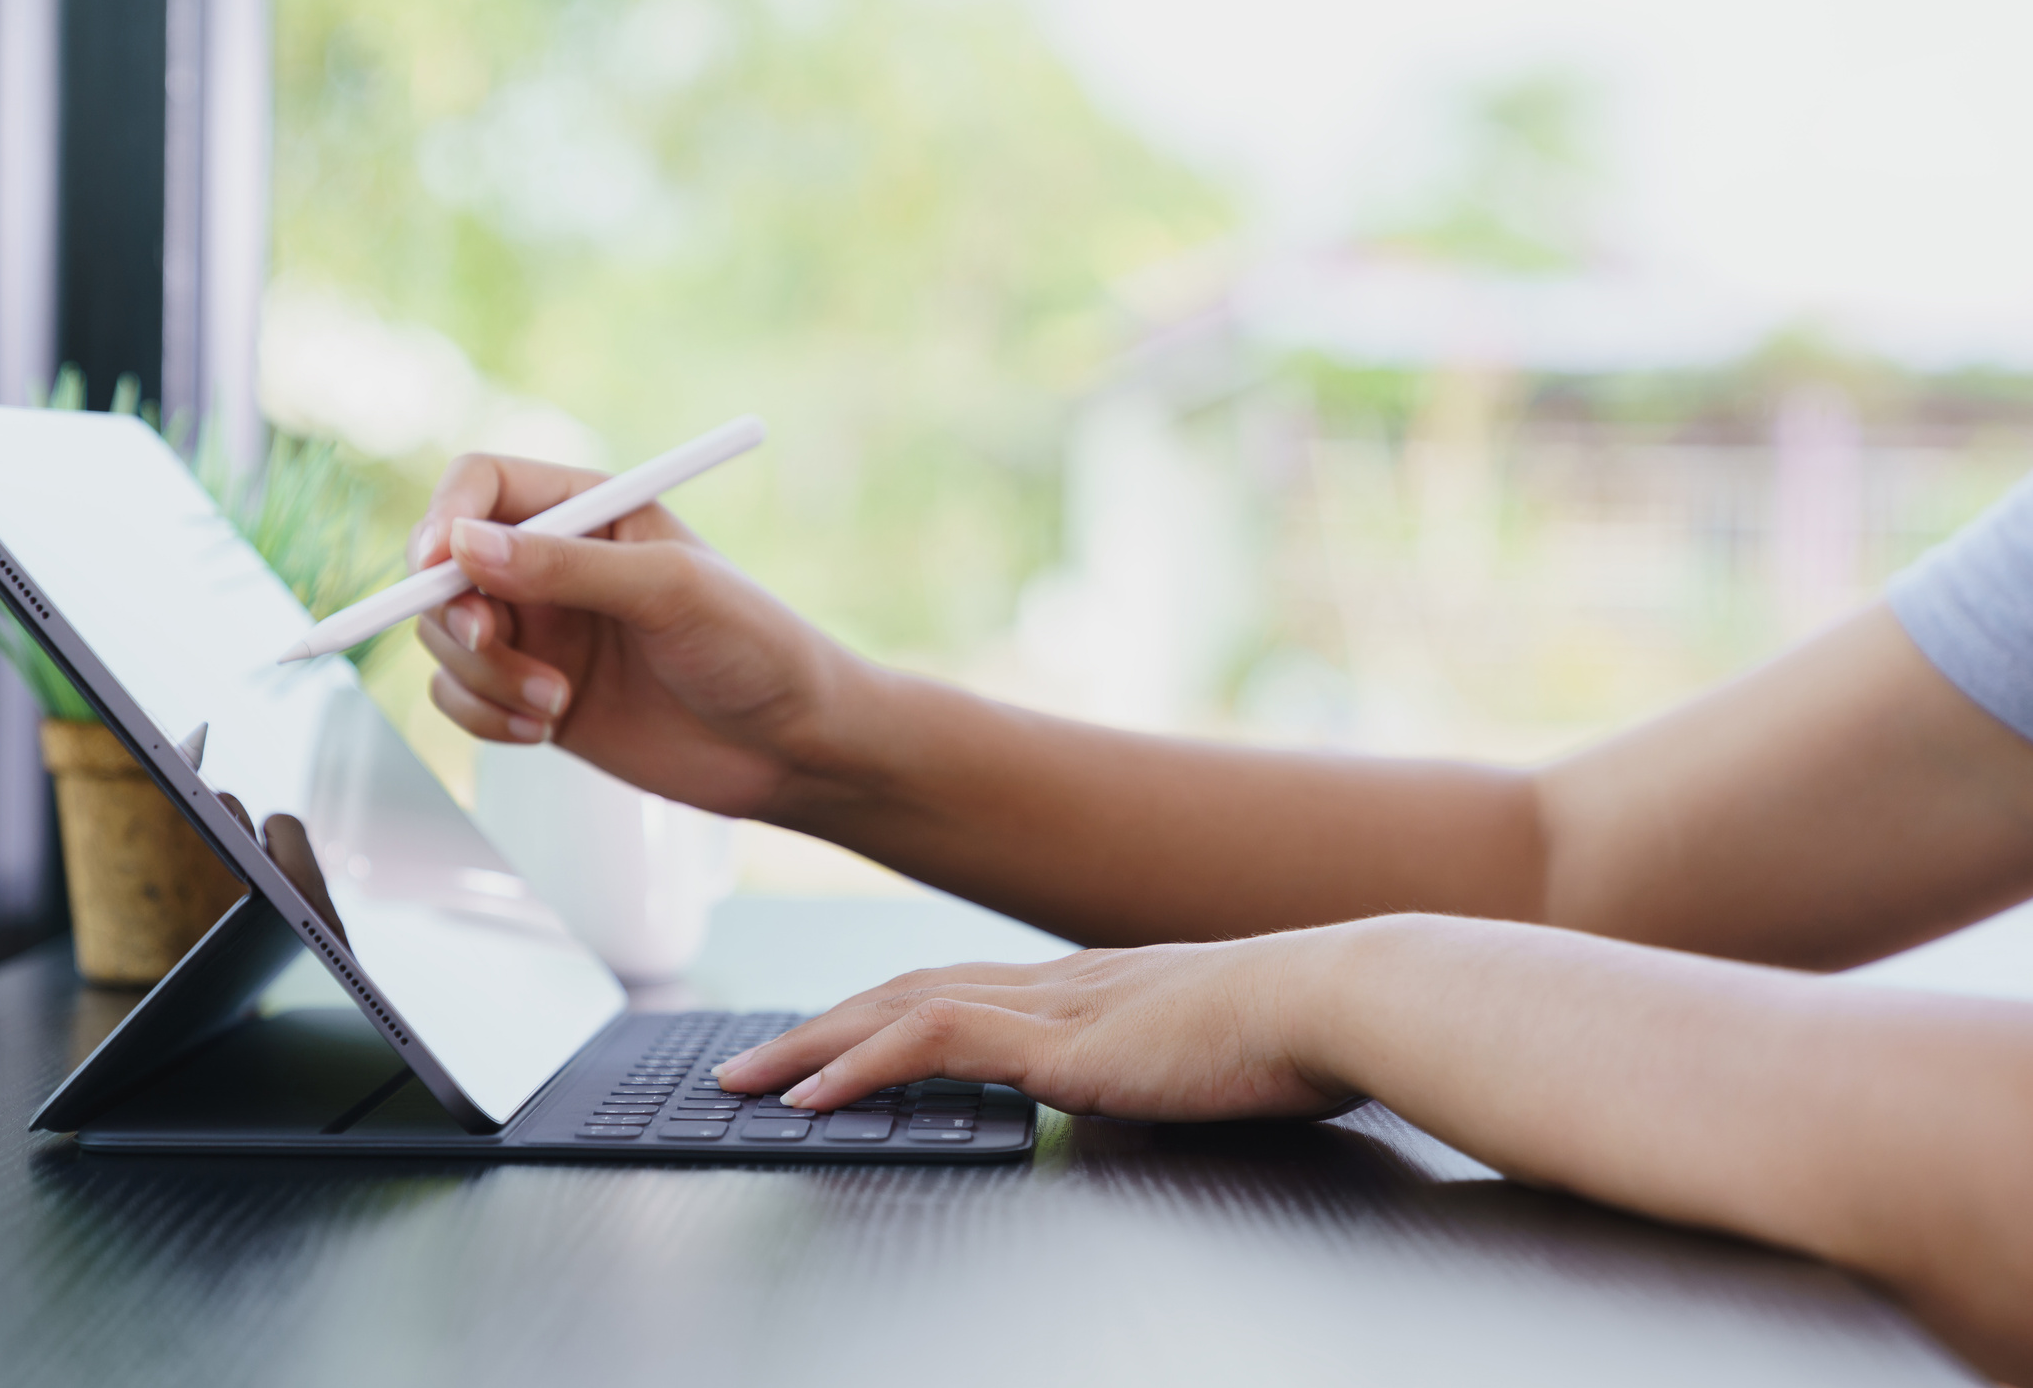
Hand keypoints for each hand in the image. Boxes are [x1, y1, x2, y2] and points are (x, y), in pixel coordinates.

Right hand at [409, 453, 867, 818]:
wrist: (792, 746)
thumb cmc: (757, 648)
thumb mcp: (668, 590)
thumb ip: (565, 566)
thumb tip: (465, 546)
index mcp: (591, 510)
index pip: (482, 485)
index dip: (445, 519)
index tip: (435, 564)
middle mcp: (555, 566)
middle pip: (445, 567)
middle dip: (455, 612)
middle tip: (490, 640)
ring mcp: (542, 633)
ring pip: (445, 639)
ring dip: (481, 674)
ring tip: (554, 701)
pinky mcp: (535, 695)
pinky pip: (461, 697)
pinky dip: (484, 717)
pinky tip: (544, 729)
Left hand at [709, 933, 1358, 1120]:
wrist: (1346, 999)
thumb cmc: (1299, 1037)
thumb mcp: (1205, 1062)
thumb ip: (1155, 1075)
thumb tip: (1137, 1107)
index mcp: (1086, 986)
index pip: (954, 989)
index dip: (877, 1015)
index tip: (822, 1044)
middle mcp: (1055, 982)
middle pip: (903, 991)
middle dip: (816, 1028)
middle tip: (742, 1063)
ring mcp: (1054, 1002)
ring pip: (897, 1008)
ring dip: (811, 1047)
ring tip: (744, 1082)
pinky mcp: (1061, 1040)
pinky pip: (934, 1043)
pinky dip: (864, 1068)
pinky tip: (815, 1098)